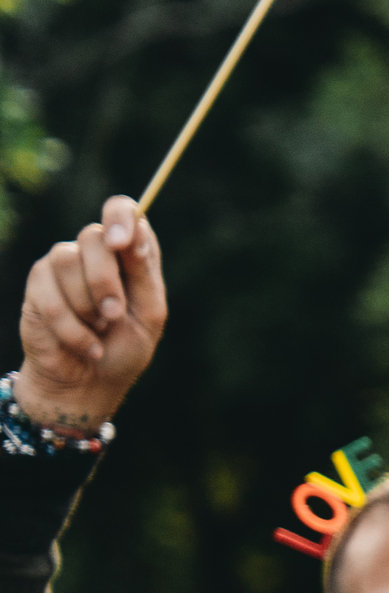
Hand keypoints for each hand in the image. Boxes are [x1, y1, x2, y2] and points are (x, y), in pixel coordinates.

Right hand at [17, 198, 166, 431]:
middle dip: (105, 280)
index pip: (121, 210)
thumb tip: (134, 234)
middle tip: (114, 314)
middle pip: (92, 236)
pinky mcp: (37, 286)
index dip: (120, 217)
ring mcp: (61, 266)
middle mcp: (92, 252)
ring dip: (87, 304)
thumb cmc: (125, 347)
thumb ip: (143, 274)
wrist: (89, 382)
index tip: (122, 242)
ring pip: (66, 261)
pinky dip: (72, 328)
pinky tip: (87, 345)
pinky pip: (49, 295)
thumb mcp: (148, 314)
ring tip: (99, 329)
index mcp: (128, 254)